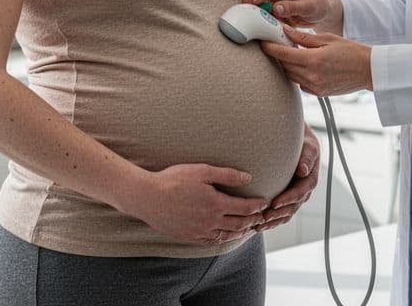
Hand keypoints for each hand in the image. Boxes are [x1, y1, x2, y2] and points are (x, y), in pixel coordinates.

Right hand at [128, 163, 269, 244]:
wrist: (147, 197)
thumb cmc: (173, 179)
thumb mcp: (202, 171)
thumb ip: (227, 175)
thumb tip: (248, 178)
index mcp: (216, 203)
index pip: (245, 207)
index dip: (258, 205)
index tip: (265, 202)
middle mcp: (210, 220)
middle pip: (239, 224)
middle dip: (253, 220)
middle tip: (262, 217)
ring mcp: (200, 231)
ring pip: (227, 235)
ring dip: (241, 232)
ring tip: (249, 228)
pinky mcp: (189, 236)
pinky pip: (211, 241)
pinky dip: (223, 238)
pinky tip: (225, 235)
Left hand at [255, 126, 319, 232]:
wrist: (293, 137)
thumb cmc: (300, 138)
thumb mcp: (307, 143)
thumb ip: (307, 155)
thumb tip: (304, 171)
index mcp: (310, 176)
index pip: (301, 192)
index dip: (289, 199)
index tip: (275, 204)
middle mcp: (304, 188)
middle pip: (293, 206)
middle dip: (279, 214)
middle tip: (263, 218)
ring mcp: (295, 194)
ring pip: (286, 213)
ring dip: (273, 221)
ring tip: (258, 225)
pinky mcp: (285, 197)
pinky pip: (279, 212)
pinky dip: (270, 220)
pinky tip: (257, 224)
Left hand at [261, 26, 372, 96]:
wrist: (369, 70)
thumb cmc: (351, 51)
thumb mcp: (327, 39)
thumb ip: (304, 37)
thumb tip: (285, 31)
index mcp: (314, 60)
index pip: (284, 55)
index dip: (270, 48)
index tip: (262, 42)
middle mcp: (312, 76)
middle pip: (285, 66)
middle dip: (278, 55)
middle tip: (274, 44)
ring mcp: (315, 87)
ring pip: (291, 76)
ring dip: (287, 65)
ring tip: (288, 53)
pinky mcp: (318, 93)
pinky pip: (300, 83)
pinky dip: (297, 74)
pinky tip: (301, 65)